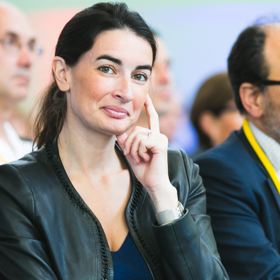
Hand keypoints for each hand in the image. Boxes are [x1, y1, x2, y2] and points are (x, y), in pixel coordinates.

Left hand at [116, 93, 177, 212]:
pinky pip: (142, 142)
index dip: (148, 106)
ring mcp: (161, 139)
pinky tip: (145, 159)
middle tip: (132, 155)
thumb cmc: (144, 170)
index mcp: (154, 136)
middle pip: (136, 129)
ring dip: (133, 149)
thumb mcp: (131, 153)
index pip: (152, 117)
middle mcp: (159, 135)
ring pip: (137, 135)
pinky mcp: (161, 144)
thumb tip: (118, 131)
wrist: (154, 184)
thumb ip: (126, 141)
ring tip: (139, 159)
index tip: (146, 95)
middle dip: (129, 143)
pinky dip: (139, 151)